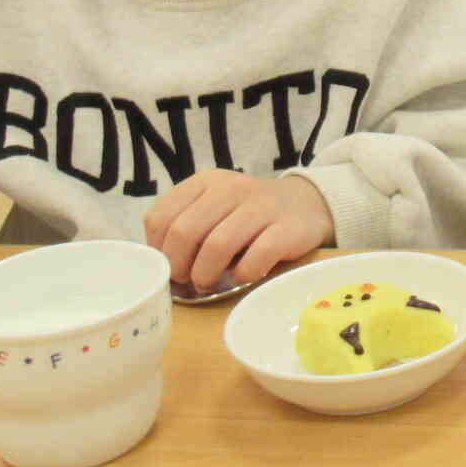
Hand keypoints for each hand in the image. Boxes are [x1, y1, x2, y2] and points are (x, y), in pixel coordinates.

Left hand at [143, 170, 333, 292]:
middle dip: (179, 266)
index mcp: (205, 182)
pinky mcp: (287, 228)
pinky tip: (242, 277)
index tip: (170, 266)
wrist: (306, 204)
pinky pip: (255, 258)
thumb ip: (187, 225)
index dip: (159, 249)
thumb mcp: (214, 207)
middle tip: (187, 281)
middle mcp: (230, 188)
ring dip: (206, 274)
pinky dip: (242, 275)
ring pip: (217, 246)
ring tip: (209, 285)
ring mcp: (261, 206)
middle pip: (185, 232)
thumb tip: (162, 264)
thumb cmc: (249, 215)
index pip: (161, 217)